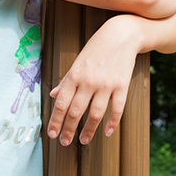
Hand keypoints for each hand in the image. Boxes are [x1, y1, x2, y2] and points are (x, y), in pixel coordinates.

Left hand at [46, 16, 140, 145]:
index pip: (61, 103)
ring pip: (95, 114)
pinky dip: (112, 123)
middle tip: (65, 142)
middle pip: (76, 111)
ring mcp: (106, 84)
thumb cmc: (97, 48)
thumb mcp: (78, 61)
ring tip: (84, 140)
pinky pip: (117, 109)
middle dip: (69, 129)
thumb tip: (53, 94)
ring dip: (88, 131)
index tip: (53, 134)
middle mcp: (89, 81)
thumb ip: (66, 79)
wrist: (121, 35)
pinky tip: (107, 131)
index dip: (56, 121)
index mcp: (75, 75)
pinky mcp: (122, 85)